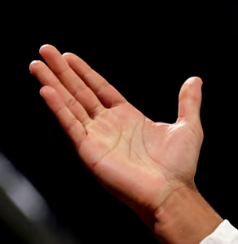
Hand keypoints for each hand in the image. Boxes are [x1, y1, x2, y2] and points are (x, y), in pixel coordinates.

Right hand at [29, 45, 204, 221]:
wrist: (171, 192)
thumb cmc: (179, 167)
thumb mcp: (188, 127)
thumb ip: (188, 102)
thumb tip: (195, 81)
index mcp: (128, 118)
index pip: (100, 89)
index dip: (84, 72)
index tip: (69, 56)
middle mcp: (109, 125)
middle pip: (80, 92)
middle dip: (62, 71)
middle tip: (45, 50)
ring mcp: (96, 137)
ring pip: (69, 104)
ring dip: (52, 84)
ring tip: (36, 65)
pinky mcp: (89, 150)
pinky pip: (70, 124)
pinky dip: (57, 107)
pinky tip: (47, 90)